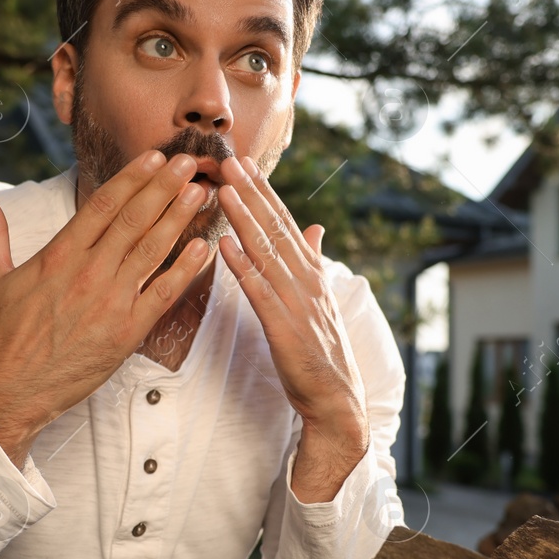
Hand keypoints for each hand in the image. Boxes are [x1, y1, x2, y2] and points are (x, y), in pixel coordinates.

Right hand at [0, 150, 212, 466]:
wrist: (11, 390)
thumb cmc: (1, 336)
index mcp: (59, 255)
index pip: (103, 204)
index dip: (133, 177)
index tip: (154, 157)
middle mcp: (89, 272)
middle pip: (134, 219)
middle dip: (165, 187)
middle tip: (191, 162)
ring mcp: (111, 302)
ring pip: (153, 250)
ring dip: (180, 218)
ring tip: (201, 192)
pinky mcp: (127, 332)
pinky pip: (163, 294)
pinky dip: (185, 270)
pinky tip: (203, 248)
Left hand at [216, 155, 369, 495]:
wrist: (337, 399)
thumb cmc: (323, 351)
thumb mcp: (320, 299)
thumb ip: (315, 261)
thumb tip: (317, 227)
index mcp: (312, 272)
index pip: (285, 223)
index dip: (264, 192)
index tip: (245, 163)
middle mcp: (306, 280)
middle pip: (275, 228)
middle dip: (250, 193)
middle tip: (228, 160)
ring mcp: (297, 302)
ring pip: (266, 252)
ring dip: (243, 219)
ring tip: (221, 190)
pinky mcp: (284, 327)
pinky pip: (259, 291)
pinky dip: (242, 266)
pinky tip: (224, 245)